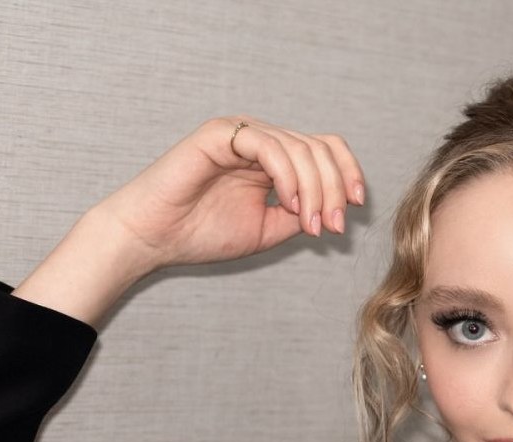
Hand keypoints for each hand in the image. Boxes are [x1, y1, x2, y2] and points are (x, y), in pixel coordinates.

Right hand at [93, 115, 366, 274]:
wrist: (156, 237)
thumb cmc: (202, 233)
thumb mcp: (268, 230)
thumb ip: (301, 216)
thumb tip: (335, 211)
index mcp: (274, 160)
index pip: (324, 149)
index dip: (347, 173)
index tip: (356, 207)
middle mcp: (261, 141)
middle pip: (319, 148)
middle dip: (334, 191)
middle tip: (332, 229)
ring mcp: (242, 134)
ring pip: (299, 147)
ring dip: (315, 190)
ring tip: (310, 225)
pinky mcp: (221, 135)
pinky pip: (269, 145)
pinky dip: (288, 176)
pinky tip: (289, 204)